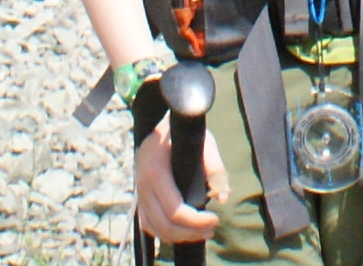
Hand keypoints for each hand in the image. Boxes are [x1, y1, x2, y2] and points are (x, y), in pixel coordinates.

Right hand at [132, 124, 221, 244]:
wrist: (158, 126)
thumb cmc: (182, 131)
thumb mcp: (202, 141)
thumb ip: (214, 168)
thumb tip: (223, 197)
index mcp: (156, 171)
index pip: (174, 209)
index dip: (196, 221)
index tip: (214, 219)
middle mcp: (143, 186)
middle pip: (164, 224)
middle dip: (190, 232)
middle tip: (211, 229)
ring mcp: (139, 193)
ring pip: (155, 229)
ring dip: (179, 236)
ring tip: (202, 232)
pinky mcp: (139, 198)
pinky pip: (148, 225)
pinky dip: (165, 233)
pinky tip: (183, 231)